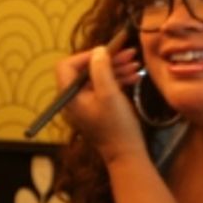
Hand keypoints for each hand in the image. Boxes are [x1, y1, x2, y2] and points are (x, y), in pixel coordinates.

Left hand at [55, 44, 147, 163]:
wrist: (126, 152)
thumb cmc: (116, 125)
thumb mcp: (110, 94)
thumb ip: (101, 70)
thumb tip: (98, 50)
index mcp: (69, 96)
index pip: (67, 66)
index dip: (86, 55)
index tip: (107, 51)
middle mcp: (73, 99)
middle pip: (84, 70)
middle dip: (106, 60)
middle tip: (128, 52)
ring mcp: (84, 103)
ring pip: (96, 77)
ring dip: (115, 68)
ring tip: (135, 62)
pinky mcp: (96, 107)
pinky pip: (103, 87)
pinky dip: (117, 79)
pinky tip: (134, 75)